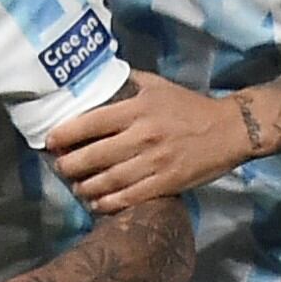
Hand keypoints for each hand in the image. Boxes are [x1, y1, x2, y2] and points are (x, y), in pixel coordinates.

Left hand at [46, 69, 258, 209]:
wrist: (230, 129)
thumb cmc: (188, 106)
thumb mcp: (156, 85)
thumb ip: (126, 82)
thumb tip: (94, 78)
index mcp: (137, 110)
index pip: (90, 122)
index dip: (64, 135)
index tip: (49, 142)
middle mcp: (143, 136)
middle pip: (95, 155)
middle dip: (70, 165)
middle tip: (59, 168)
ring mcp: (156, 162)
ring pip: (110, 180)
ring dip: (86, 187)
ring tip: (76, 187)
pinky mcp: (169, 183)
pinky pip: (132, 196)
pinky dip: (110, 203)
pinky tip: (97, 203)